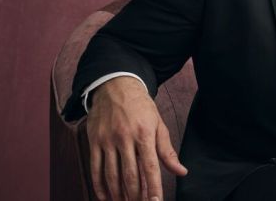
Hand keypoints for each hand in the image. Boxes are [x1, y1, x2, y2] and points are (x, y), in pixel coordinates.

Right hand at [86, 76, 187, 200]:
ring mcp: (108, 140)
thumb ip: (167, 151)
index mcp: (144, 134)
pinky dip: (99, 185)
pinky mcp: (94, 141)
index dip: (153, 187)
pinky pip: (95, 168)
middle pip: (130, 174)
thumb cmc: (141, 107)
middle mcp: (125, 138)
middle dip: (136, 195)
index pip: (150, 167)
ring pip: (112, 174)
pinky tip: (105, 197)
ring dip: (118, 194)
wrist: (116, 86)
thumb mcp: (158, 124)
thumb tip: (181, 171)